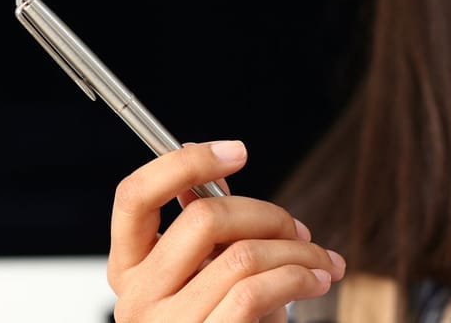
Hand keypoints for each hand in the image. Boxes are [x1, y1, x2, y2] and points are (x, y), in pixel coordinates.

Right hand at [108, 141, 345, 321]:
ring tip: (321, 261)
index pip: (134, 196)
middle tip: (297, 229)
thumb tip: (217, 176)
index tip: (236, 152)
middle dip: (266, 213)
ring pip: (242, 254)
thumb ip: (206, 231)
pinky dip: (297, 276)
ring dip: (297, 251)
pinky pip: (256, 290)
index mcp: (128, 269)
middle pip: (201, 218)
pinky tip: (314, 281)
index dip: (184, 163)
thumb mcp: (208, 276)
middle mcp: (137, 297)